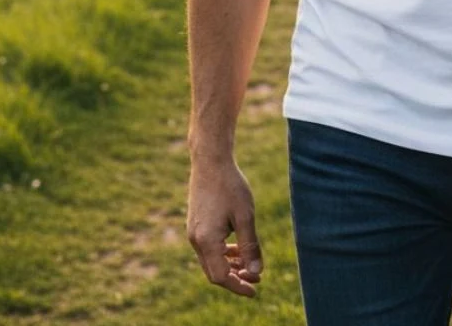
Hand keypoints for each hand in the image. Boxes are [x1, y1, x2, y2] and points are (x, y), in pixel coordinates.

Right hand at [187, 157, 263, 296]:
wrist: (210, 161)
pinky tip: (238, 248)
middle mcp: (196, 240)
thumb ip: (250, 245)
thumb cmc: (230, 186)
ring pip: (211, 260)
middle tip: (257, 278)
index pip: (220, 277)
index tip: (255, 289)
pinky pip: (209, 248)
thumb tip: (256, 271)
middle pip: (214, 272)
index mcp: (206, 241)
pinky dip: (223, 253)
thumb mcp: (245, 216)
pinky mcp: (196, 225)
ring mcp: (194, 233)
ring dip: (230, 265)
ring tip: (251, 265)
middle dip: (235, 278)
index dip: (238, 286)